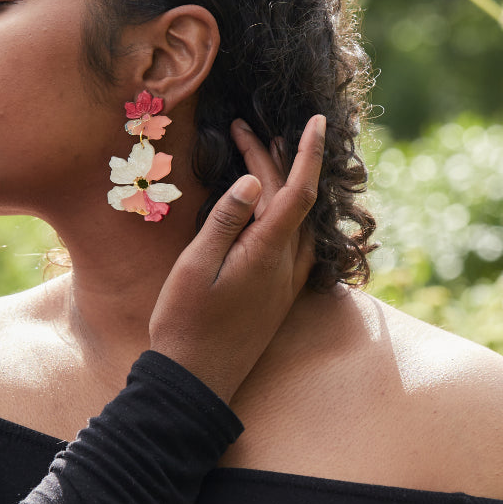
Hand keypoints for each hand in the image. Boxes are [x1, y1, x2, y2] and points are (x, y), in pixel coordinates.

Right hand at [148, 115, 325, 402]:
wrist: (196, 382)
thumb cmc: (186, 323)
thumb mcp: (196, 267)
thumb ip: (225, 222)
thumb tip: (252, 182)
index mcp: (266, 253)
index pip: (299, 191)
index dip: (309, 153)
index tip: (317, 121)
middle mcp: (286, 266)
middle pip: (292, 199)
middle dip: (272, 159)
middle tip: (242, 130)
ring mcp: (286, 282)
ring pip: (298, 220)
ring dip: (284, 184)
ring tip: (264, 156)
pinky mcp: (279, 295)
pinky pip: (295, 242)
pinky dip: (287, 213)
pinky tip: (271, 208)